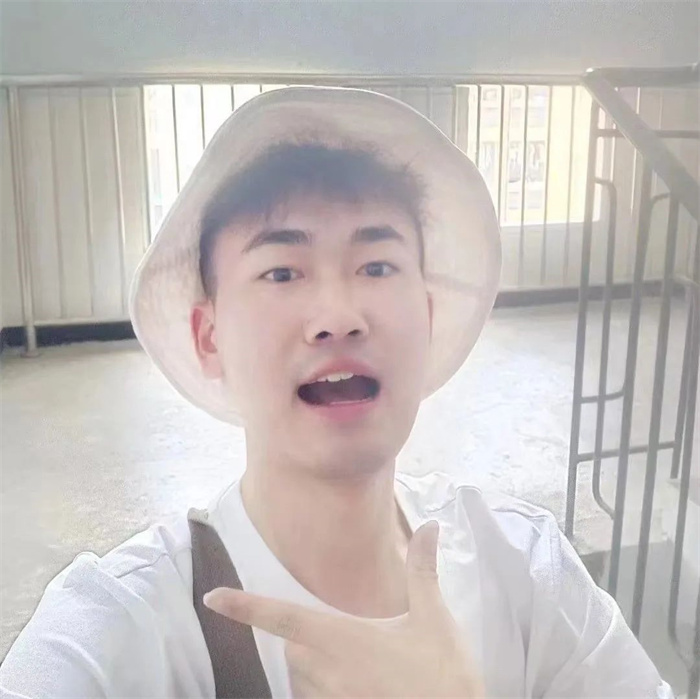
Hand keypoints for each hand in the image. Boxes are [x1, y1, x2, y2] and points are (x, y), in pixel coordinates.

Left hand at [203, 521, 483, 697]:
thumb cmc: (443, 676)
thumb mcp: (435, 620)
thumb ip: (423, 571)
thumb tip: (430, 524)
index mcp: (344, 640)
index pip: (282, 617)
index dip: (244, 606)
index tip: (212, 597)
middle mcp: (328, 673)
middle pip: (293, 648)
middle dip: (306, 636)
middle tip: (343, 633)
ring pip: (303, 678)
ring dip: (315, 664)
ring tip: (360, 662)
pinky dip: (325, 688)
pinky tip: (360, 683)